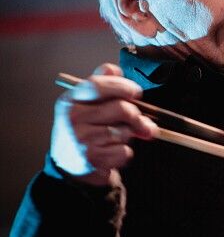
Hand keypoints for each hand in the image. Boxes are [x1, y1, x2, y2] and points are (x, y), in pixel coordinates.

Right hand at [50, 63, 158, 185]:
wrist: (70, 166)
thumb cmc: (85, 130)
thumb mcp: (86, 105)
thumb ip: (101, 85)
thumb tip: (114, 69)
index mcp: (71, 101)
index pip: (98, 85)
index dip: (122, 86)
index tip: (136, 92)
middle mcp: (73, 119)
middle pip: (121, 108)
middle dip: (136, 115)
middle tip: (139, 121)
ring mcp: (81, 139)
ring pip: (125, 131)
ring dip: (129, 136)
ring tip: (117, 139)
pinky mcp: (92, 159)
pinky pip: (124, 151)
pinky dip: (125, 153)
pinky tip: (112, 153)